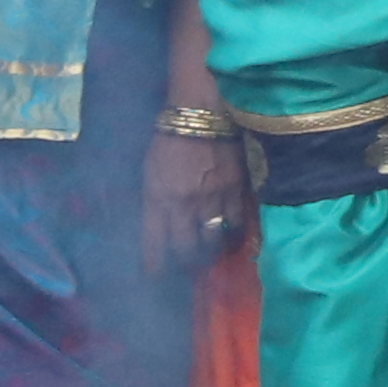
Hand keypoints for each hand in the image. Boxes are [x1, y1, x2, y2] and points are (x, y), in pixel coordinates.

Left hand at [142, 122, 255, 277]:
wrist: (204, 111)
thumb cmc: (169, 138)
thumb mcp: (149, 172)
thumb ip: (154, 201)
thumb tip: (160, 228)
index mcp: (156, 198)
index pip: (153, 244)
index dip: (155, 265)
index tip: (155, 275)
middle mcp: (184, 204)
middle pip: (187, 250)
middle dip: (186, 263)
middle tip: (187, 266)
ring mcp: (213, 199)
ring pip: (213, 240)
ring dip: (210, 250)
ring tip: (209, 253)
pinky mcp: (238, 190)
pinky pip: (236, 223)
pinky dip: (233, 232)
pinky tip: (231, 235)